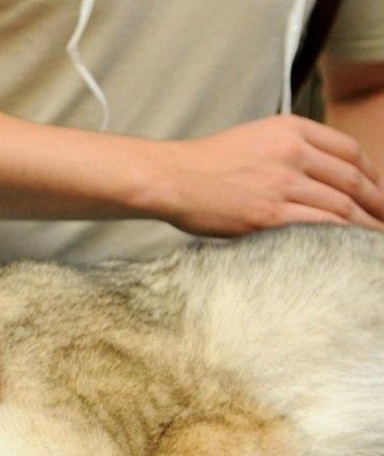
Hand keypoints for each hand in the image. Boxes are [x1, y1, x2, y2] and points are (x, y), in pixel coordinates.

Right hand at [158, 114, 383, 234]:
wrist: (170, 179)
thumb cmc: (205, 164)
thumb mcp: (253, 137)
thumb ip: (290, 148)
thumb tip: (322, 174)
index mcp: (290, 129)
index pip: (349, 150)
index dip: (373, 174)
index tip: (378, 191)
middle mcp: (291, 153)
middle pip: (353, 179)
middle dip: (378, 202)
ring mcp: (281, 184)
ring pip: (342, 205)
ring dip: (366, 225)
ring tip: (375, 238)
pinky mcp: (269, 215)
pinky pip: (321, 227)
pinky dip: (342, 238)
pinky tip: (350, 248)